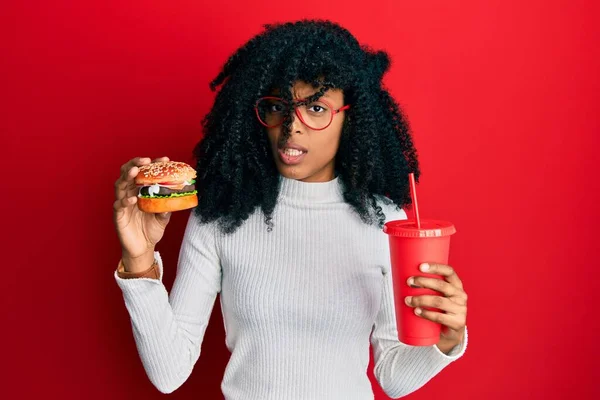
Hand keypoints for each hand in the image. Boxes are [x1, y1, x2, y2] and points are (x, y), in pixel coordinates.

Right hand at [113, 156, 171, 271]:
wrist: (143, 248)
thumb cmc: (151, 230)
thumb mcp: (163, 217)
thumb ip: (166, 207)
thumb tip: (174, 198)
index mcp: (140, 191)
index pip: (144, 173)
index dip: (152, 165)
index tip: (164, 159)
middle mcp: (129, 194)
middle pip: (127, 174)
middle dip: (135, 164)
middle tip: (145, 160)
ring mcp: (122, 204)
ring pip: (120, 186)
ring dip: (127, 177)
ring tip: (135, 172)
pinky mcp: (118, 216)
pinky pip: (119, 206)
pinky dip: (125, 201)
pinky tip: (133, 199)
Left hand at [404, 262, 467, 352]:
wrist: (451, 332)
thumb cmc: (440, 309)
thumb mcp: (438, 295)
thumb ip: (428, 286)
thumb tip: (404, 276)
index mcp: (456, 285)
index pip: (449, 271)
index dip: (436, 267)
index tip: (420, 267)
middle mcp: (460, 295)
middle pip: (441, 285)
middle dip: (423, 282)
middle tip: (409, 282)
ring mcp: (460, 309)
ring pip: (438, 301)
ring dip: (420, 299)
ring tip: (408, 300)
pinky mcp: (457, 322)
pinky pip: (439, 317)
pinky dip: (426, 313)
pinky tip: (417, 311)